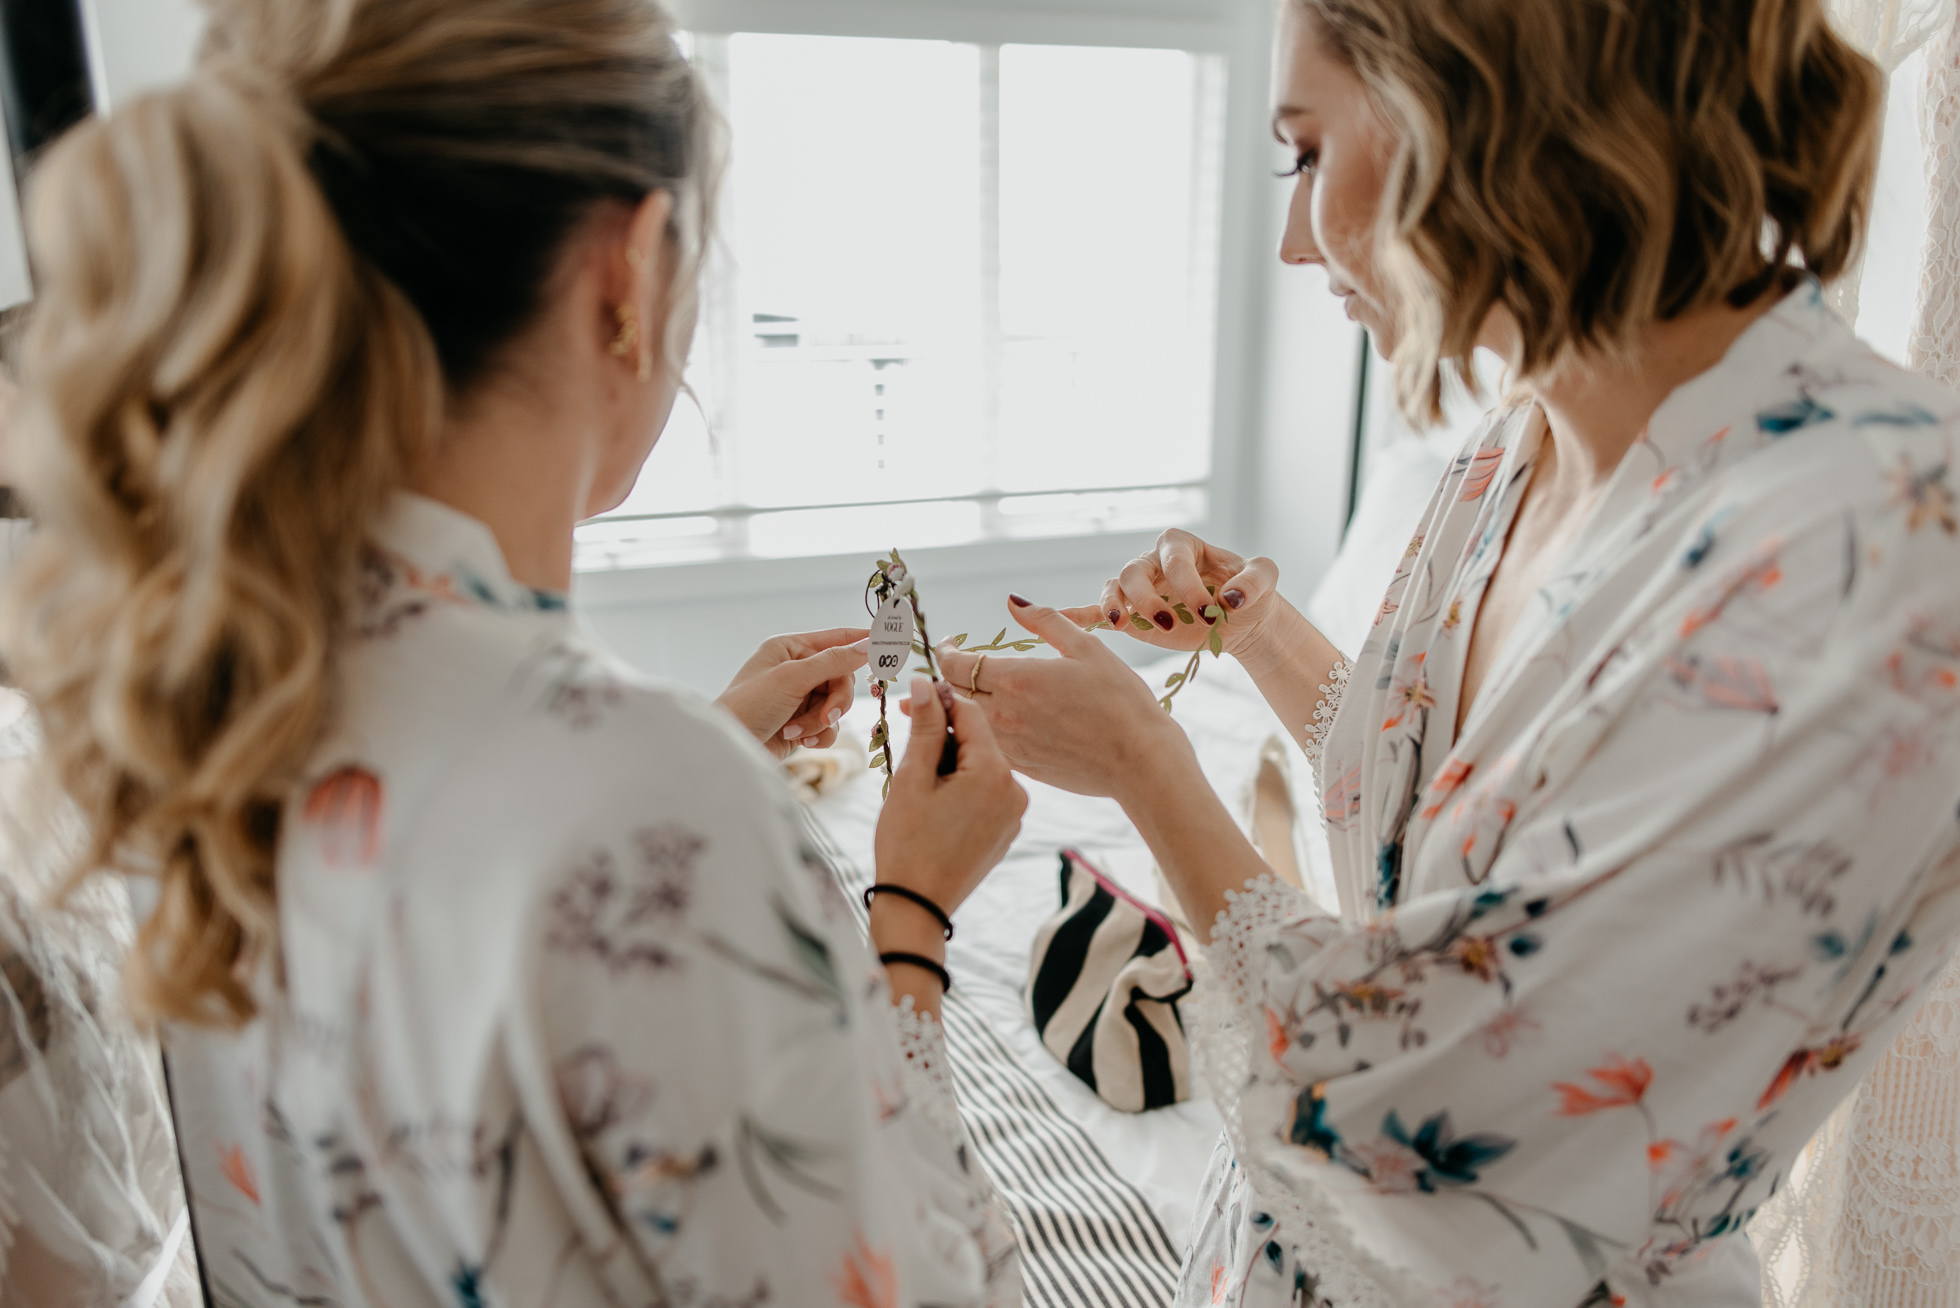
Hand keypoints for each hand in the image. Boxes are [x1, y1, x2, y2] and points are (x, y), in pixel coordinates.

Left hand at [715, 628, 867, 758]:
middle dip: (835, 701)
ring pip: (837, 704)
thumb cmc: (749, 706)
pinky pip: (829, 725)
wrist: (728, 749)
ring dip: (822, 721)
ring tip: (798, 731)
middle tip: (827, 716)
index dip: (864, 641)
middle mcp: (796, 670)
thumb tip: (868, 644)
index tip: (893, 643)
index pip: (837, 638)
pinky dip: (819, 734)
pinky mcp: (801, 724)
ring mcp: (800, 698)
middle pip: (843, 677)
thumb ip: (833, 661)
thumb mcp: (792, 678)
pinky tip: (800, 741)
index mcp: (790, 648)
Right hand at [874, 678, 1027, 919]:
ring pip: (981, 766)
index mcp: (993, 772)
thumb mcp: (912, 779)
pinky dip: (962, 788)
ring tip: (920, 787)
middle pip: (978, 741)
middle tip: (907, 752)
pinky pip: (986, 793)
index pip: (971, 714)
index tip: (913, 700)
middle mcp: (1014, 789)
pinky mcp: (1007, 829)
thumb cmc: (907, 844)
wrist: (917, 907)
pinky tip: (936, 807)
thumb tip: (925, 684)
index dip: (940, 701)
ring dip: (951, 764)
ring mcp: (1015, 812)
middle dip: (943, 738)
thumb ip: (925, 728)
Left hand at [935, 597, 1194, 804]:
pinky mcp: (1022, 768)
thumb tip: (1013, 601)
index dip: (945, 652)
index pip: (956, 664)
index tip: (949, 645)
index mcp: (1016, 679)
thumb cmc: (1120, 701)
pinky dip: (974, 735)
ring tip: (953, 700)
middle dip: (943, 681)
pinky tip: (984, 729)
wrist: (1140, 760)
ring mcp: (1010, 746)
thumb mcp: (1087, 648)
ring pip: (963, 726)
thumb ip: (1046, 621)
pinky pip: (984, 748)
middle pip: (951, 695)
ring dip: (954, 710)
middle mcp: (1004, 715)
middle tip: (943, 673)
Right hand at [1057, 528, 1286, 659]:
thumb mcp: (1264, 578)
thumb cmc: (1250, 591)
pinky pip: (1098, 612)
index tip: (1211, 612)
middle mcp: (1153, 563)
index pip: (1173, 561)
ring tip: (1124, 625)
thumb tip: (1230, 598)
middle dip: (1147, 599)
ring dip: (1117, 608)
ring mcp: (1138, 590)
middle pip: (1133, 572)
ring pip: (1113, 589)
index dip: (1188, 586)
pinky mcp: (1131, 616)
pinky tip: (1058, 620)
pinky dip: (1079, 616)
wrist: (1241, 621)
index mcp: (1181, 546)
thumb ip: (1254, 580)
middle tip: (1169, 624)